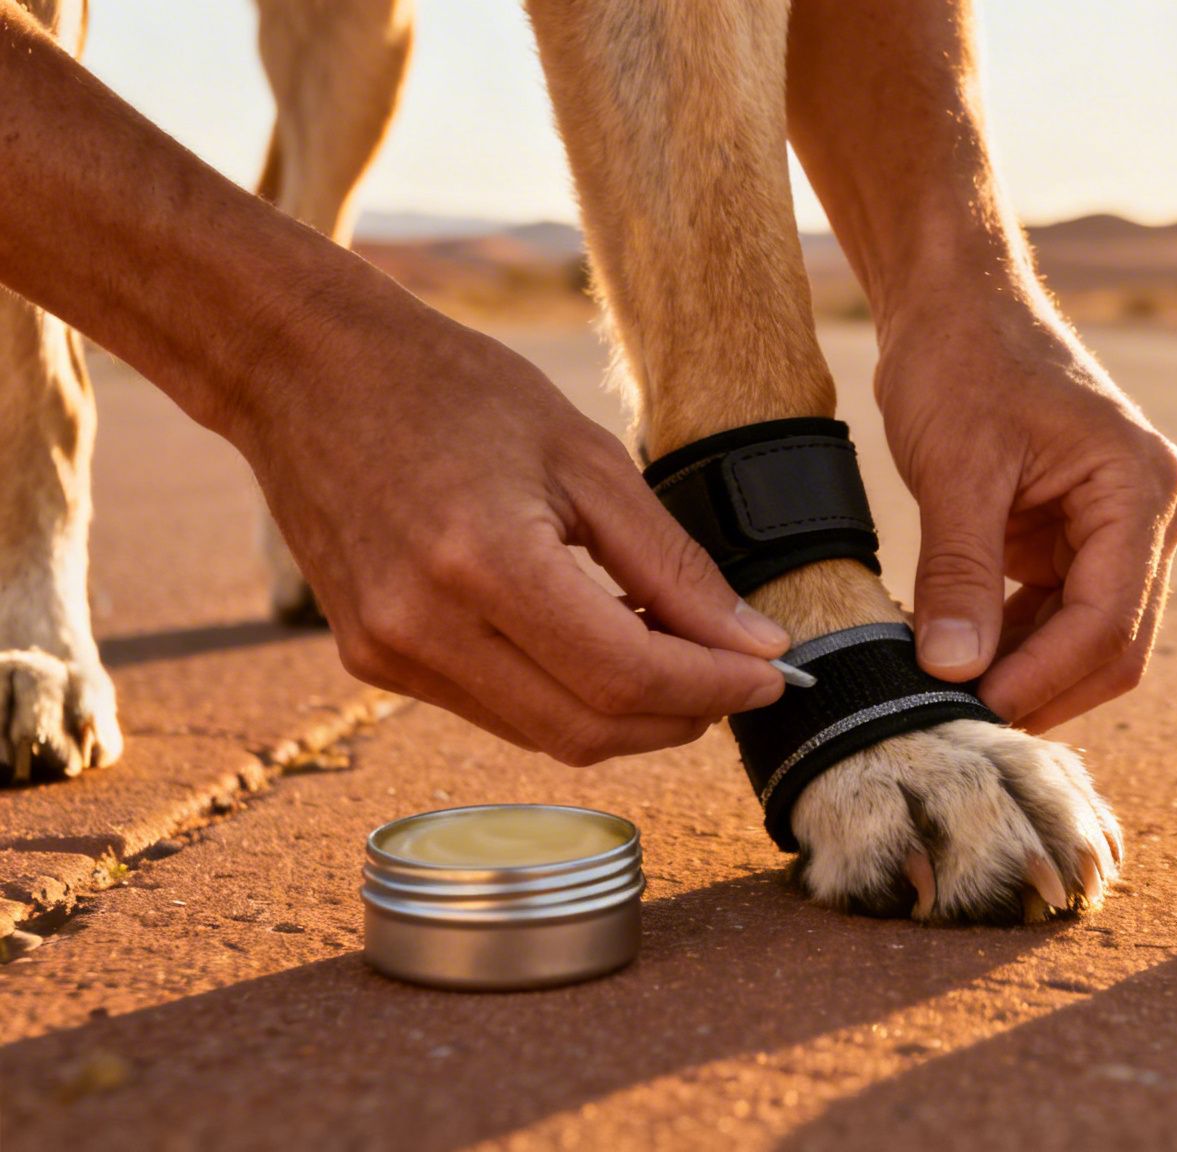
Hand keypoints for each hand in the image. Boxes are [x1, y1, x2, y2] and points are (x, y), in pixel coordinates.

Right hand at [232, 301, 789, 762]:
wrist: (303, 370)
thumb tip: (756, 646)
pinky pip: (497, 711)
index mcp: (483, 562)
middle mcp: (423, 627)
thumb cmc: (450, 388)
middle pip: (589, 729)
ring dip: (628, 715)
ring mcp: (386, 654)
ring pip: (545, 734)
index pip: (625, 676)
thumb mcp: (587, 457)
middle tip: (738, 677)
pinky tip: (603, 645)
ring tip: (678, 655)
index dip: (713, 690)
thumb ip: (674, 565)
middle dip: (681, 716)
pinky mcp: (370, 660)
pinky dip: (566, 696)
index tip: (775, 677)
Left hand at [876, 299, 1176, 730]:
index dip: (1045, 677)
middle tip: (962, 724)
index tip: (976, 709)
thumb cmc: (964, 358)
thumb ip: (959, 573)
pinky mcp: (1080, 539)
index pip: (1109, 620)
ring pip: (1086, 639)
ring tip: (950, 696)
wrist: (955, 303)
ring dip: (1024, 673)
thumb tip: (951, 670)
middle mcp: (1150, 514)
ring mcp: (1120, 530)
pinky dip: (1013, 644)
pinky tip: (959, 660)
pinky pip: (1057, 615)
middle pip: (1113, 643)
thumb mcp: (955, 467)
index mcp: (1140, 488)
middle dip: (1042, 688)